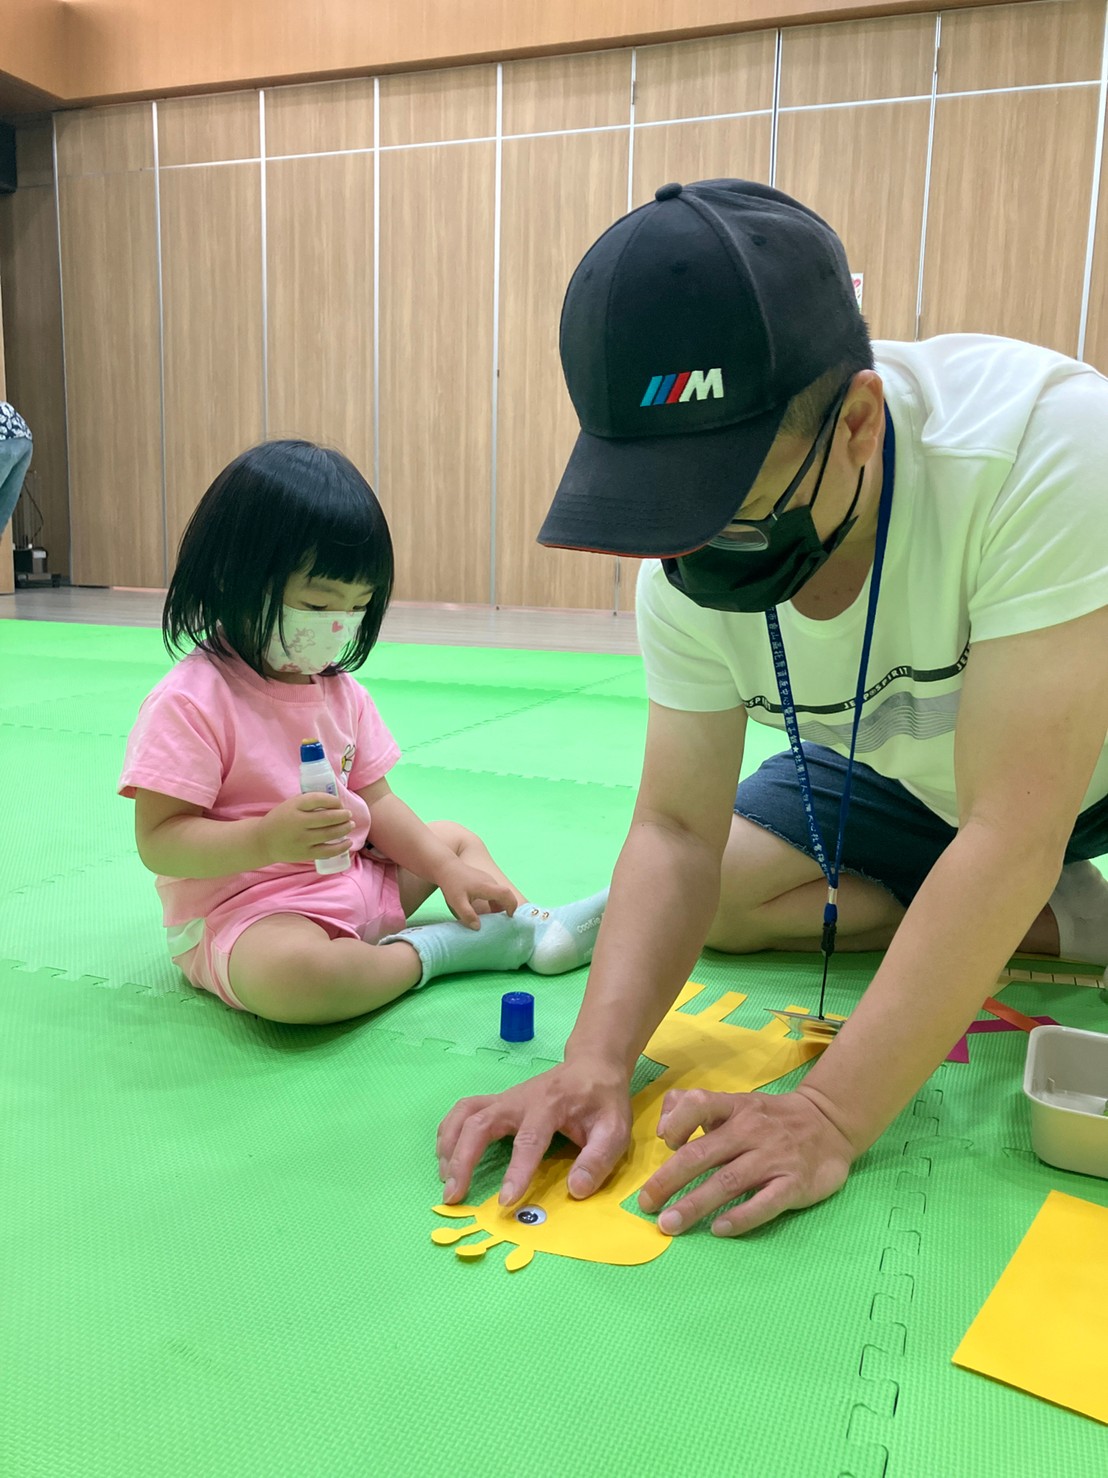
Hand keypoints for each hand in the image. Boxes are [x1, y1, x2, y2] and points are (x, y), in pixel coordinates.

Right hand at [257, 793, 352, 865]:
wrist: (264, 841)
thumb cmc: (281, 819)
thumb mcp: (291, 805)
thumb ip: (309, 802)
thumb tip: (335, 803)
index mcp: (294, 807)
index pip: (318, 799)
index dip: (333, 800)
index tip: (339, 803)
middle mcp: (298, 823)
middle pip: (327, 818)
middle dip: (343, 815)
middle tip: (348, 814)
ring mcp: (302, 840)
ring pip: (330, 834)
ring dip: (344, 828)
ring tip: (350, 825)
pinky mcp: (305, 854)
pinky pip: (327, 851)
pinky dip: (341, 847)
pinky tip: (348, 842)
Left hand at [436, 859, 518, 929]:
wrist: (445, 867)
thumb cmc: (451, 884)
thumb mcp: (457, 902)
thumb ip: (467, 915)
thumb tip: (478, 927)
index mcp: (486, 886)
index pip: (506, 894)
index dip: (511, 905)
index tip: (509, 916)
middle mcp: (490, 881)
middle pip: (504, 894)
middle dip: (505, 908)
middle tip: (499, 921)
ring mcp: (487, 878)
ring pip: (499, 893)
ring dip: (498, 904)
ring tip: (490, 916)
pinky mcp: (483, 878)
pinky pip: (494, 890)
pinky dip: (493, 900)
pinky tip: (484, 907)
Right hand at [436, 1059, 633, 1205]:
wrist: (592, 1066)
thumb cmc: (603, 1101)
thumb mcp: (615, 1129)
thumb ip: (598, 1159)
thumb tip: (576, 1190)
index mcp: (550, 1105)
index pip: (529, 1139)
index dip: (517, 1171)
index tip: (505, 1201)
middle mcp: (520, 1099)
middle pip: (480, 1123)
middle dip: (463, 1159)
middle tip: (453, 1196)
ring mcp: (504, 1098)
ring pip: (464, 1114)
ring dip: (450, 1145)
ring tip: (446, 1180)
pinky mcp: (497, 1102)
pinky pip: (463, 1111)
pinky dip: (449, 1132)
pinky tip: (446, 1157)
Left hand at [636, 1085, 854, 1236]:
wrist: (830, 1124)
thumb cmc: (771, 1117)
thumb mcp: (736, 1103)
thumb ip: (696, 1109)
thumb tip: (663, 1129)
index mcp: (735, 1107)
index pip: (698, 1104)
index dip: (676, 1123)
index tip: (665, 1144)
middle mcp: (751, 1130)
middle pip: (702, 1154)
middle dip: (669, 1180)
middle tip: (646, 1204)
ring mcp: (774, 1157)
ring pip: (727, 1182)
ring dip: (695, 1205)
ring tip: (670, 1224)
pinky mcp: (794, 1184)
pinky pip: (764, 1203)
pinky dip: (741, 1218)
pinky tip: (719, 1230)